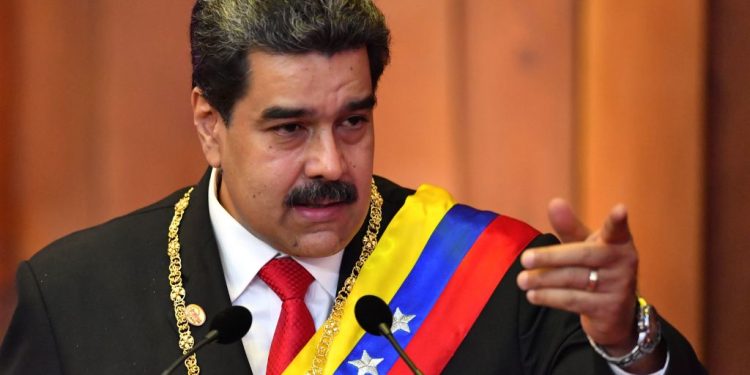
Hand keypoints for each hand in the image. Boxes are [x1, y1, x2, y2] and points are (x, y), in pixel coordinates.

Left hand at [516, 198, 638, 351]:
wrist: (615, 313)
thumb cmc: (597, 268)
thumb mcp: (585, 246)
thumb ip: (569, 227)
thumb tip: (554, 203)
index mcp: (618, 243)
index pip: (617, 230)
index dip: (617, 221)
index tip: (620, 209)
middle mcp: (623, 263)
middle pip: (582, 256)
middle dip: (551, 257)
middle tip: (525, 258)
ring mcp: (617, 288)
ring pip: (574, 279)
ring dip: (544, 279)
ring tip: (522, 279)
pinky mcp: (607, 309)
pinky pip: (573, 300)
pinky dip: (550, 297)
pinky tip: (532, 295)